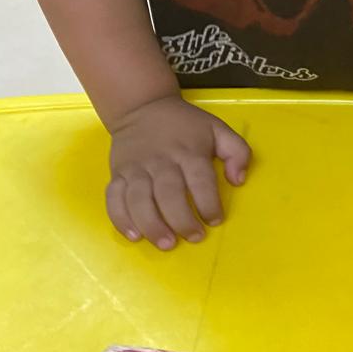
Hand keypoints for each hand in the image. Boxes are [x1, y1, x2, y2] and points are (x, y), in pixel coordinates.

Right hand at [107, 96, 251, 250]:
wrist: (142, 108)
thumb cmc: (185, 125)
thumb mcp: (217, 129)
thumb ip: (237, 152)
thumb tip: (239, 180)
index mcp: (189, 151)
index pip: (200, 180)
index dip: (208, 203)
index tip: (214, 220)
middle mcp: (161, 161)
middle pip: (168, 194)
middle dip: (181, 220)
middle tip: (193, 237)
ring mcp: (136, 168)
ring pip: (139, 200)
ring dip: (152, 225)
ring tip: (166, 243)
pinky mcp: (117, 174)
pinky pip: (114, 198)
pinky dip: (121, 219)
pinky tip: (134, 235)